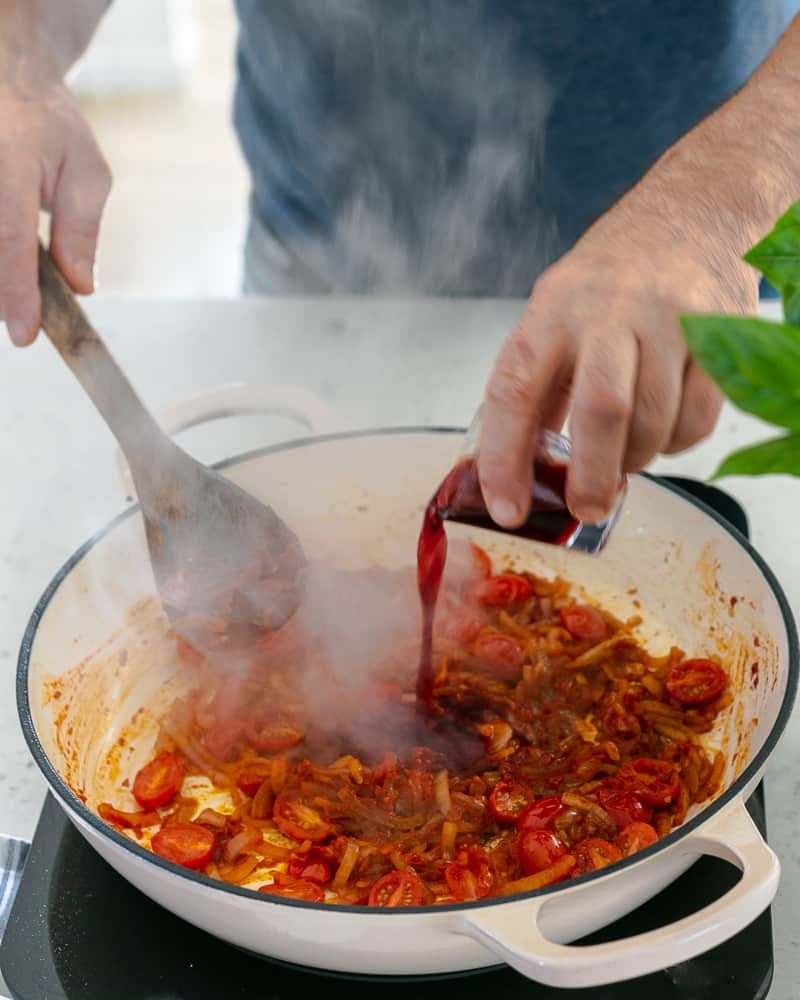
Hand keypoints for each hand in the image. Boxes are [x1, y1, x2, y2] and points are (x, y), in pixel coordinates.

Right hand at [0, 80, 110, 345]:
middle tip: (21, 312)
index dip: (16, 292)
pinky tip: (8, 261)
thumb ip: (81, 229)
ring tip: (16, 282)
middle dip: (1, 290)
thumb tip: (80, 287)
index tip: (24, 333)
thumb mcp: (86, 169)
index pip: (9, 238)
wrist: (2, 67)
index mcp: (10, 155)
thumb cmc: (47, 124)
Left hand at [477, 148, 761, 526]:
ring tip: (621, 464)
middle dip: (589, 477)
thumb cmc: (613, 273)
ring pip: (654, 421)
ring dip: (634, 461)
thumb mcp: (555, 311)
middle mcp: (610, 309)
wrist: (694, 209)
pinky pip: (698, 417)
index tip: (506, 508)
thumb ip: (538, 383)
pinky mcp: (721, 335)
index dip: (504, 458)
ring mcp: (671, 319)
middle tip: (582, 509)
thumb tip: (516, 468)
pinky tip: (661, 432)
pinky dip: (675, 444)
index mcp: (553, 308)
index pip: (515, 389)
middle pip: (601, 410)